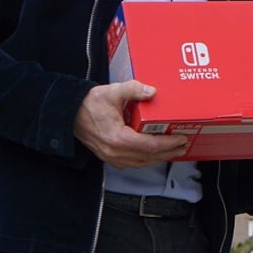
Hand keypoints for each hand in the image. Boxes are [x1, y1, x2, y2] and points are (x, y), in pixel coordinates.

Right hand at [74, 80, 190, 167]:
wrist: (69, 113)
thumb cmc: (89, 104)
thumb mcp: (113, 92)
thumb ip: (134, 89)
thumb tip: (152, 91)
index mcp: (117, 138)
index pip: (149, 145)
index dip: (168, 143)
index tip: (181, 138)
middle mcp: (115, 151)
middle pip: (148, 157)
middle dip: (168, 153)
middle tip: (183, 146)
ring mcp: (111, 157)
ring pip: (141, 163)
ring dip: (159, 158)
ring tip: (173, 151)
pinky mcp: (109, 157)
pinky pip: (132, 162)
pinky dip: (146, 159)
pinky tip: (155, 154)